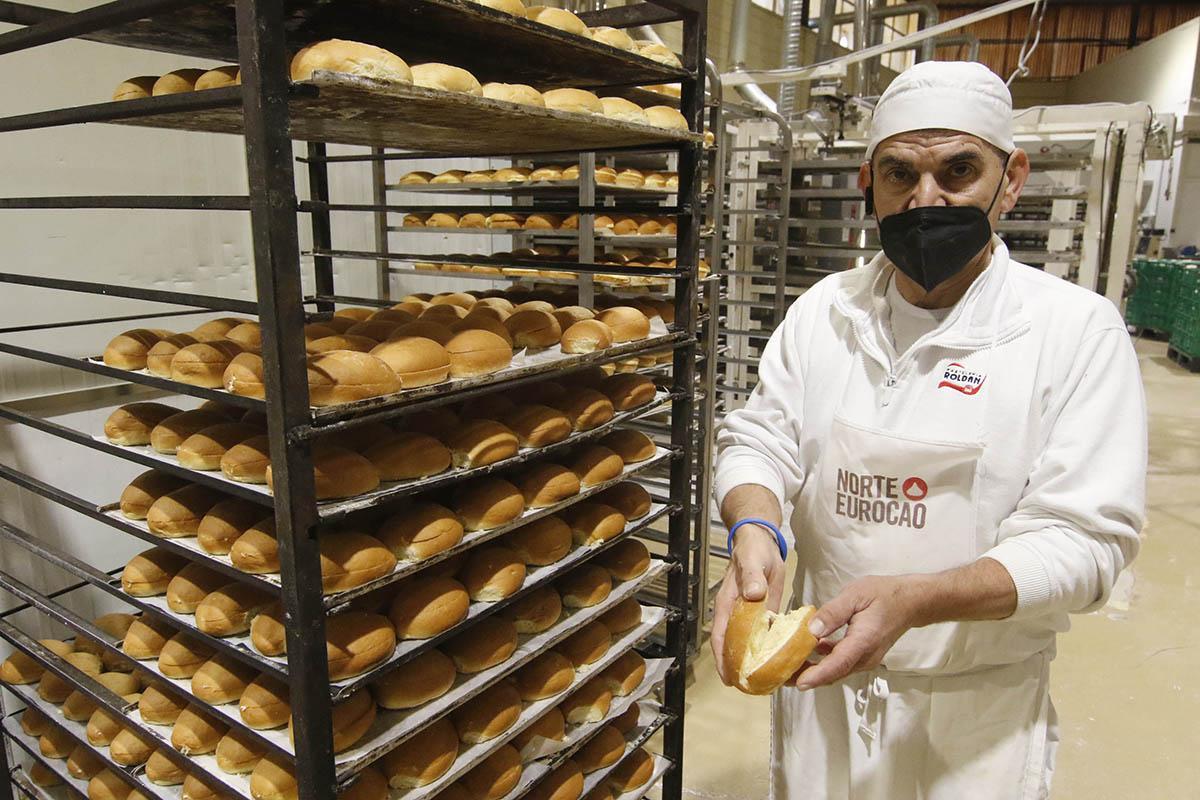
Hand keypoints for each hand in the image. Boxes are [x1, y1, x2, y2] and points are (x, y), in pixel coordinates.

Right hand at [710, 525, 786, 685]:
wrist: (761, 541)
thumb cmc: (753, 550)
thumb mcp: (752, 560)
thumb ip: (752, 577)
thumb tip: (753, 595)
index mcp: (729, 603)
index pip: (721, 636)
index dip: (722, 659)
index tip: (728, 678)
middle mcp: (736, 613)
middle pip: (731, 646)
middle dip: (736, 668)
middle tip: (746, 689)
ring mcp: (748, 615)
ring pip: (746, 643)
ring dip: (751, 661)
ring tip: (761, 683)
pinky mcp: (762, 612)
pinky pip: (762, 634)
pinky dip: (766, 648)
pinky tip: (776, 661)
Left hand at [792, 575, 926, 689]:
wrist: (910, 602)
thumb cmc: (883, 595)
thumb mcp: (855, 595)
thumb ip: (833, 612)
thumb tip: (811, 629)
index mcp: (863, 641)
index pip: (837, 664)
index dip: (817, 675)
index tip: (798, 683)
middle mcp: (865, 656)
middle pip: (832, 673)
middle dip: (805, 677)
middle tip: (779, 676)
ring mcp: (865, 659)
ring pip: (834, 671)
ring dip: (811, 671)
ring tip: (785, 667)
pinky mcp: (862, 656)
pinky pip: (839, 664)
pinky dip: (821, 662)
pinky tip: (805, 653)